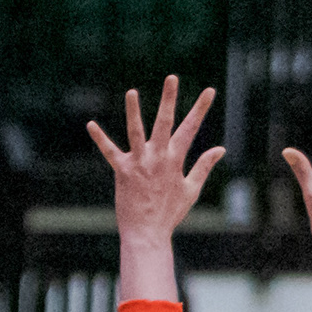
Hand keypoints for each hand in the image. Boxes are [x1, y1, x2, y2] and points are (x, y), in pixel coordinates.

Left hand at [85, 75, 222, 248]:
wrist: (147, 234)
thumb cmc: (170, 214)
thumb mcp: (191, 189)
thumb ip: (203, 167)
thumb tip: (220, 149)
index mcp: (175, 160)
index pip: (190, 129)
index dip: (200, 109)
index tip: (209, 90)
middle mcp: (158, 158)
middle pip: (165, 123)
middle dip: (169, 100)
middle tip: (172, 77)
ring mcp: (139, 164)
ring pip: (136, 132)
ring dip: (134, 112)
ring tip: (132, 92)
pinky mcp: (122, 172)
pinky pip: (109, 152)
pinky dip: (100, 139)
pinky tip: (91, 125)